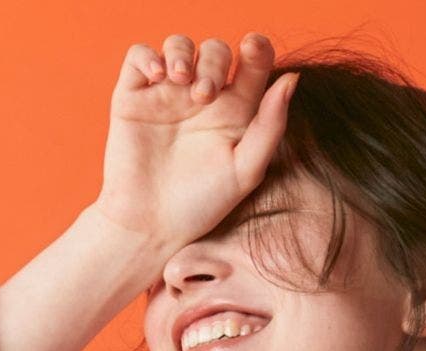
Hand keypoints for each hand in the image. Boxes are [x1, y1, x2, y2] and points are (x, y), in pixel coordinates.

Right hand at [95, 32, 299, 258]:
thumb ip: (270, 126)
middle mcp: (201, 98)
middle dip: (214, 62)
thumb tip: (292, 78)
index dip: (257, 47)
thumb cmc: (201, 206)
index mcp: (234, 111)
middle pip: (215, 51)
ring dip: (182, 53)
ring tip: (182, 80)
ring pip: (179, 47)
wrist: (150, 227)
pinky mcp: (133, 96)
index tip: (254, 48)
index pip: (251, 64)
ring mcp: (166, 94)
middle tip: (205, 94)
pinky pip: (140, 55)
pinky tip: (159, 75)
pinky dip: (149, 55)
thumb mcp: (244, 171)